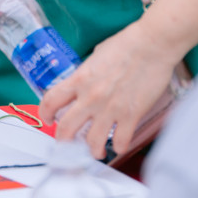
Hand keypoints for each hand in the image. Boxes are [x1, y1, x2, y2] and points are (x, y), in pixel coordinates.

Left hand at [39, 20, 181, 159]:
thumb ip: (86, 74)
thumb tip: (83, 84)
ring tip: (96, 152)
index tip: (49, 119)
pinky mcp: (131, 115)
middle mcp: (90, 97)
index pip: (50, 101)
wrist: (152, 45)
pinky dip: (119, 147)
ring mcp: (110, 108)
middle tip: (68, 145)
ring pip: (92, 143)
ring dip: (92, 151)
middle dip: (64, 142)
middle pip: (66, 129)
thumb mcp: (95, 56)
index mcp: (79, 79)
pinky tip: (119, 144)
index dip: (45, 114)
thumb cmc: (127, 45)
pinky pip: (120, 142)